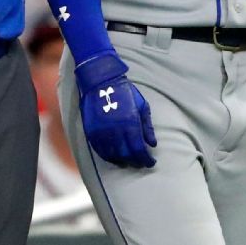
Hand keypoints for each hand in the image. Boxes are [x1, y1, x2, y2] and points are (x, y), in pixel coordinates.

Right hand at [75, 53, 156, 167]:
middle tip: (141, 163)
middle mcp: (116, 131)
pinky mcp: (92, 133)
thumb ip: (147, 127)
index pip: (139, 149)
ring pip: (114, 156)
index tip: (151, 162)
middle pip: (127, 155)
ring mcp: (102, 133)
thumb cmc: (125, 92)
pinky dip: (109, 157)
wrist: (101, 82)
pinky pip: (101, 152)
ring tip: (129, 162)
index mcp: (130, 123)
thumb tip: (153, 144)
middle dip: (136, 161)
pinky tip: (115, 158)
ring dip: (123, 161)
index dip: (146, 159)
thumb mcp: (142, 106)